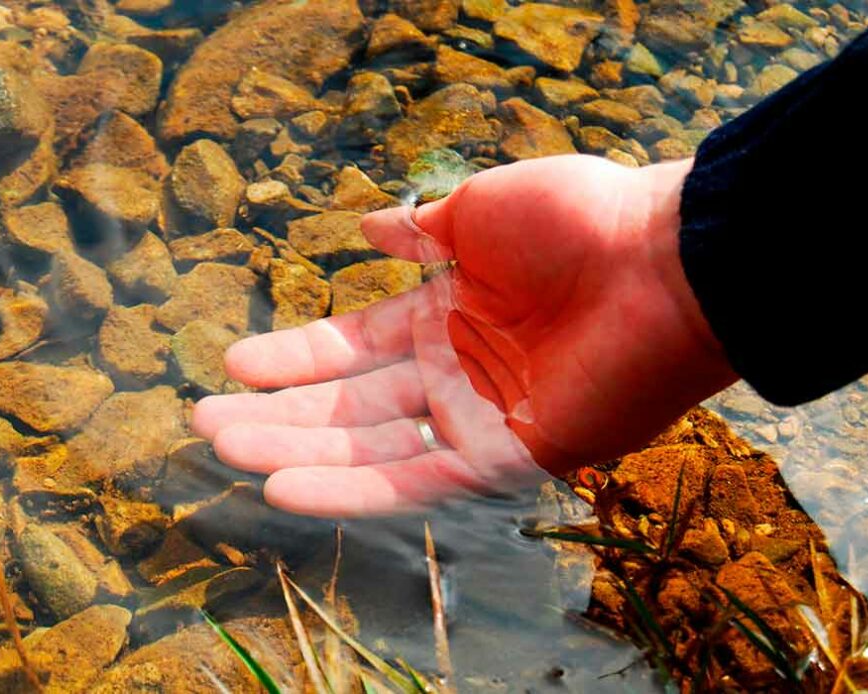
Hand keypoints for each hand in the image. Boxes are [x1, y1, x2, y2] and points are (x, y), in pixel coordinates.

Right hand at [192, 155, 736, 516]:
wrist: (663, 262)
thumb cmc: (576, 221)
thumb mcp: (481, 207)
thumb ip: (422, 229)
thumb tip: (367, 226)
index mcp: (446, 313)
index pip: (352, 345)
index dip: (294, 355)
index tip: (234, 362)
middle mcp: (453, 372)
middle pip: (347, 403)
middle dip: (276, 411)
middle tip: (204, 421)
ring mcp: (475, 418)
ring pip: (366, 446)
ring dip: (294, 450)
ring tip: (223, 451)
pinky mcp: (503, 457)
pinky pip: (412, 480)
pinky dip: (349, 490)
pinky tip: (284, 486)